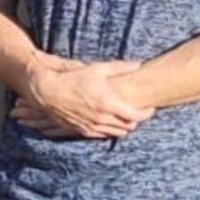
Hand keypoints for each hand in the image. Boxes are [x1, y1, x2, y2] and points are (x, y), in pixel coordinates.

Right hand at [20, 59, 154, 139]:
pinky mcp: (82, 131)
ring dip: (124, 126)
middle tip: (140, 111)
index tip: (150, 108)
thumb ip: (120, 68)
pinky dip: (110, 130)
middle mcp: (101, 118)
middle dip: (136, 120)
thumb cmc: (73, 78)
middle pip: (128, 126)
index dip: (146, 113)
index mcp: (107, 104)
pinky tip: (111, 123)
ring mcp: (91, 127)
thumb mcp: (97, 69)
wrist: (48, 92)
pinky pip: (103, 135)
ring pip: (116, 133)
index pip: (136, 115)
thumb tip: (138, 64)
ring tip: (127, 117)